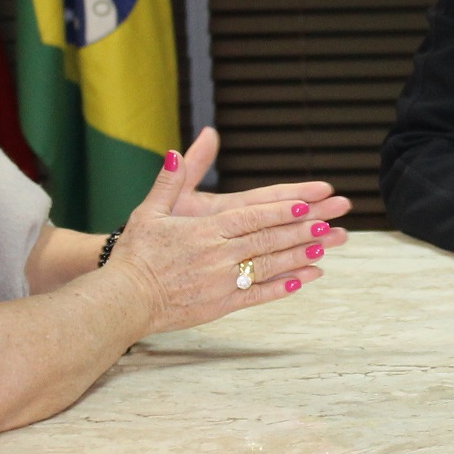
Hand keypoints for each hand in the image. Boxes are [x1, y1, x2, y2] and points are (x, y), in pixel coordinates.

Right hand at [103, 144, 345, 332]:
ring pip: (268, 266)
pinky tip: (304, 279)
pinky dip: (282, 287)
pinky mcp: (221, 305)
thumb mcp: (150, 210)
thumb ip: (171, 179)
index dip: (280, 209)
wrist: (124, 299)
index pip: (251, 216)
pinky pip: (258, 295)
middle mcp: (218, 255)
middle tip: (330, 222)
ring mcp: (222, 282)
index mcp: (205, 230)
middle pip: (267, 239)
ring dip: (299, 256)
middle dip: (301, 230)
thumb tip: (180, 148)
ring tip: (325, 247)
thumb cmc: (135, 254)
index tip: (306, 203)